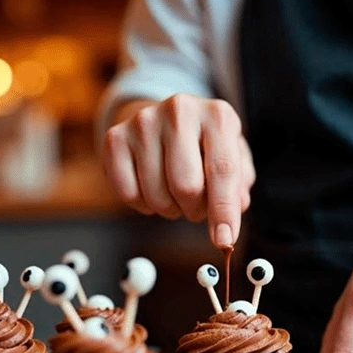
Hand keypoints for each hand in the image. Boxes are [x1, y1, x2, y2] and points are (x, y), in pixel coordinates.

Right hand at [101, 94, 255, 247]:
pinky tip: (152, 190)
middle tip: (196, 207)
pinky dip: (144, 206)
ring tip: (175, 195)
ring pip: (157, 195)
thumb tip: (226, 224)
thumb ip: (238, 189)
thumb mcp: (234, 158)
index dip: (223, 211)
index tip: (224, 241)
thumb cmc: (206, 146)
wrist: (166, 121)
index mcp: (217, 115)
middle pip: (186, 186)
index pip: (223, 170)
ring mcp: (143, 122)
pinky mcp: (115, 138)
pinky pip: (128, 194)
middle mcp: (179, 111)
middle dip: (195, 210)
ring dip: (170, 209)